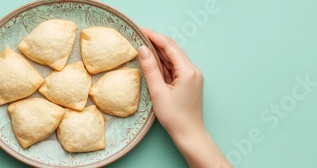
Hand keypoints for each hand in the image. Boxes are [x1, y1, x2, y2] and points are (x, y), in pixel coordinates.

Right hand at [138, 28, 229, 167]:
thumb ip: (150, 69)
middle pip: (172, 49)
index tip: (139, 30)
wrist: (190, 135)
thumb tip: (142, 49)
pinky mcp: (188, 82)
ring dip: (158, 52)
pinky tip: (151, 61)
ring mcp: (192, 76)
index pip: (169, 46)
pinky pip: (174, 67)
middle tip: (138, 35)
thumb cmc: (175, 117)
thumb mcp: (158, 92)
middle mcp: (193, 70)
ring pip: (173, 58)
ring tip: (141, 46)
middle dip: (155, 41)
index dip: (153, 36)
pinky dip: (163, 63)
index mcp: (188, 71)